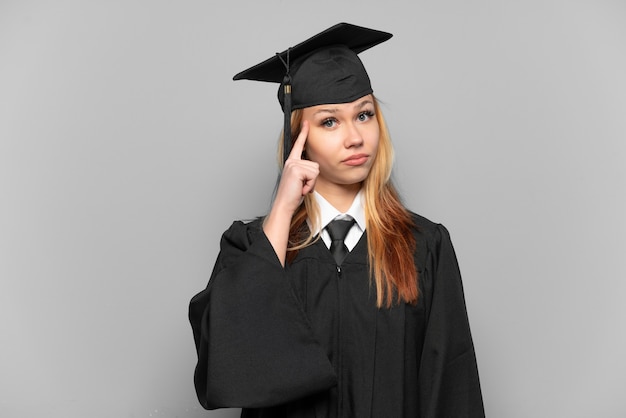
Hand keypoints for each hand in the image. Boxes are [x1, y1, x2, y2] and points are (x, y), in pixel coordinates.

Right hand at [263, 121, 317, 265]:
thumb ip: (305, 173)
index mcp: (292, 162)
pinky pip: (313, 175)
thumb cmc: (292, 196)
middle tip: (302, 187)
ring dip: (311, 183)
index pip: (298, 145)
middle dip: (312, 179)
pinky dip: (310, 185)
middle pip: (315, 165)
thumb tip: (313, 170)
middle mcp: (291, 161)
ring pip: (316, 170)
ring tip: (301, 188)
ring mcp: (293, 165)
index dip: (303, 133)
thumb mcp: (300, 181)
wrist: (284, 205)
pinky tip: (301, 189)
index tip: (306, 122)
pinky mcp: (296, 169)